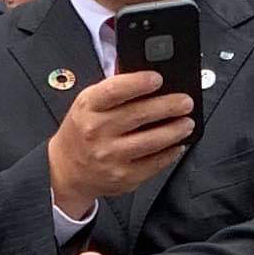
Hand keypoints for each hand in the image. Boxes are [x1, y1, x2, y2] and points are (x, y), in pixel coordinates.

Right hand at [47, 67, 195, 213]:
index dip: (139, 83)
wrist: (66, 170)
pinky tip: (177, 144)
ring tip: (187, 123)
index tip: (158, 78)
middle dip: (168, 106)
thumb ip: (114, 90)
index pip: (114, 90)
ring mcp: (110, 156)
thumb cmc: (82, 131)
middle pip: (139, 115)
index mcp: (88, 107)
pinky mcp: (123, 176)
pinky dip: (170, 153)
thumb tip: (149, 78)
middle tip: (185, 102)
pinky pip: (154, 163)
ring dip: (175, 130)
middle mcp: (97, 131)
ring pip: (151, 141)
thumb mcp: (88, 103)